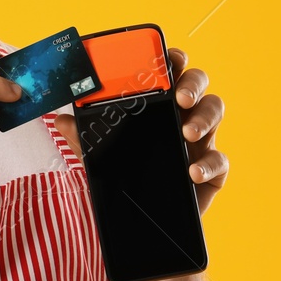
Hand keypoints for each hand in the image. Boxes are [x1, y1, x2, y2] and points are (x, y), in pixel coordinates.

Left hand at [51, 47, 227, 215]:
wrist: (141, 224)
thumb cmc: (125, 179)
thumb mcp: (99, 158)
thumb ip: (83, 138)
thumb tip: (60, 119)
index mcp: (156, 107)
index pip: (168, 73)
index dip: (172, 59)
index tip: (169, 57)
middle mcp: (181, 116)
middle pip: (197, 84)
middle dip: (192, 84)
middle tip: (180, 97)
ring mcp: (200, 140)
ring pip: (215, 112)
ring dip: (204, 118)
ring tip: (187, 133)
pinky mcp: (212, 168)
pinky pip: (220, 159)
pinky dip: (209, 163)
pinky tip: (193, 171)